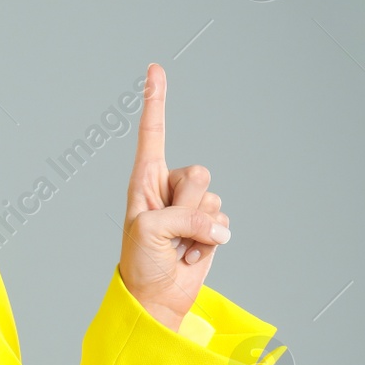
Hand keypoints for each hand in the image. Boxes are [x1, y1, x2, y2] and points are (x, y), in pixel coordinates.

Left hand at [118, 63, 231, 331]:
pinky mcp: (210, 225)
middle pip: (198, 174)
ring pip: (213, 199)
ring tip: (178, 246)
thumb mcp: (150, 231)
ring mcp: (191, 206)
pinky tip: (191, 254)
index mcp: (144, 180)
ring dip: (198, 229)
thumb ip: (182, 214)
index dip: (155, 100)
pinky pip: (223, 223)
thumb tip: (217, 223)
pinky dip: (209, 244)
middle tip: (169, 231)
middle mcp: (169, 187)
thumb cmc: (141, 261)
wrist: (156, 296)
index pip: (153, 133)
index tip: (155, 68)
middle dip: (188, 205)